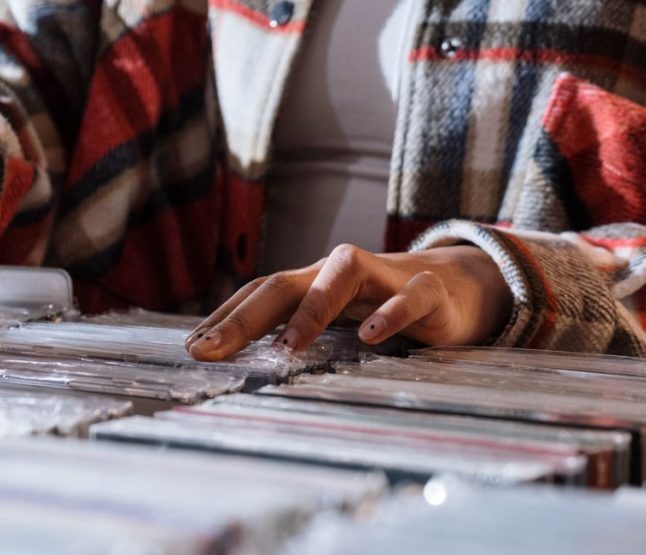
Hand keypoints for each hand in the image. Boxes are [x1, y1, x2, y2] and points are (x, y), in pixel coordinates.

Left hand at [186, 244, 512, 360]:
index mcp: (312, 283)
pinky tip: (371, 337)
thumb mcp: (334, 321)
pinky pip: (409, 296)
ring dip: (312, 308)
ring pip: (342, 273)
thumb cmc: (380, 307)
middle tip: (212, 349)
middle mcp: (339, 273)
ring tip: (288, 346)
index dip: (224, 316)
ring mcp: (384, 278)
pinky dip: (390, 313)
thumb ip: (294, 333)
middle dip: (244, 316)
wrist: (454, 287)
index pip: (259, 293)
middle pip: (284, 283)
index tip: (192, 347)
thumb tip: (235, 361)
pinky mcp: (427, 292)